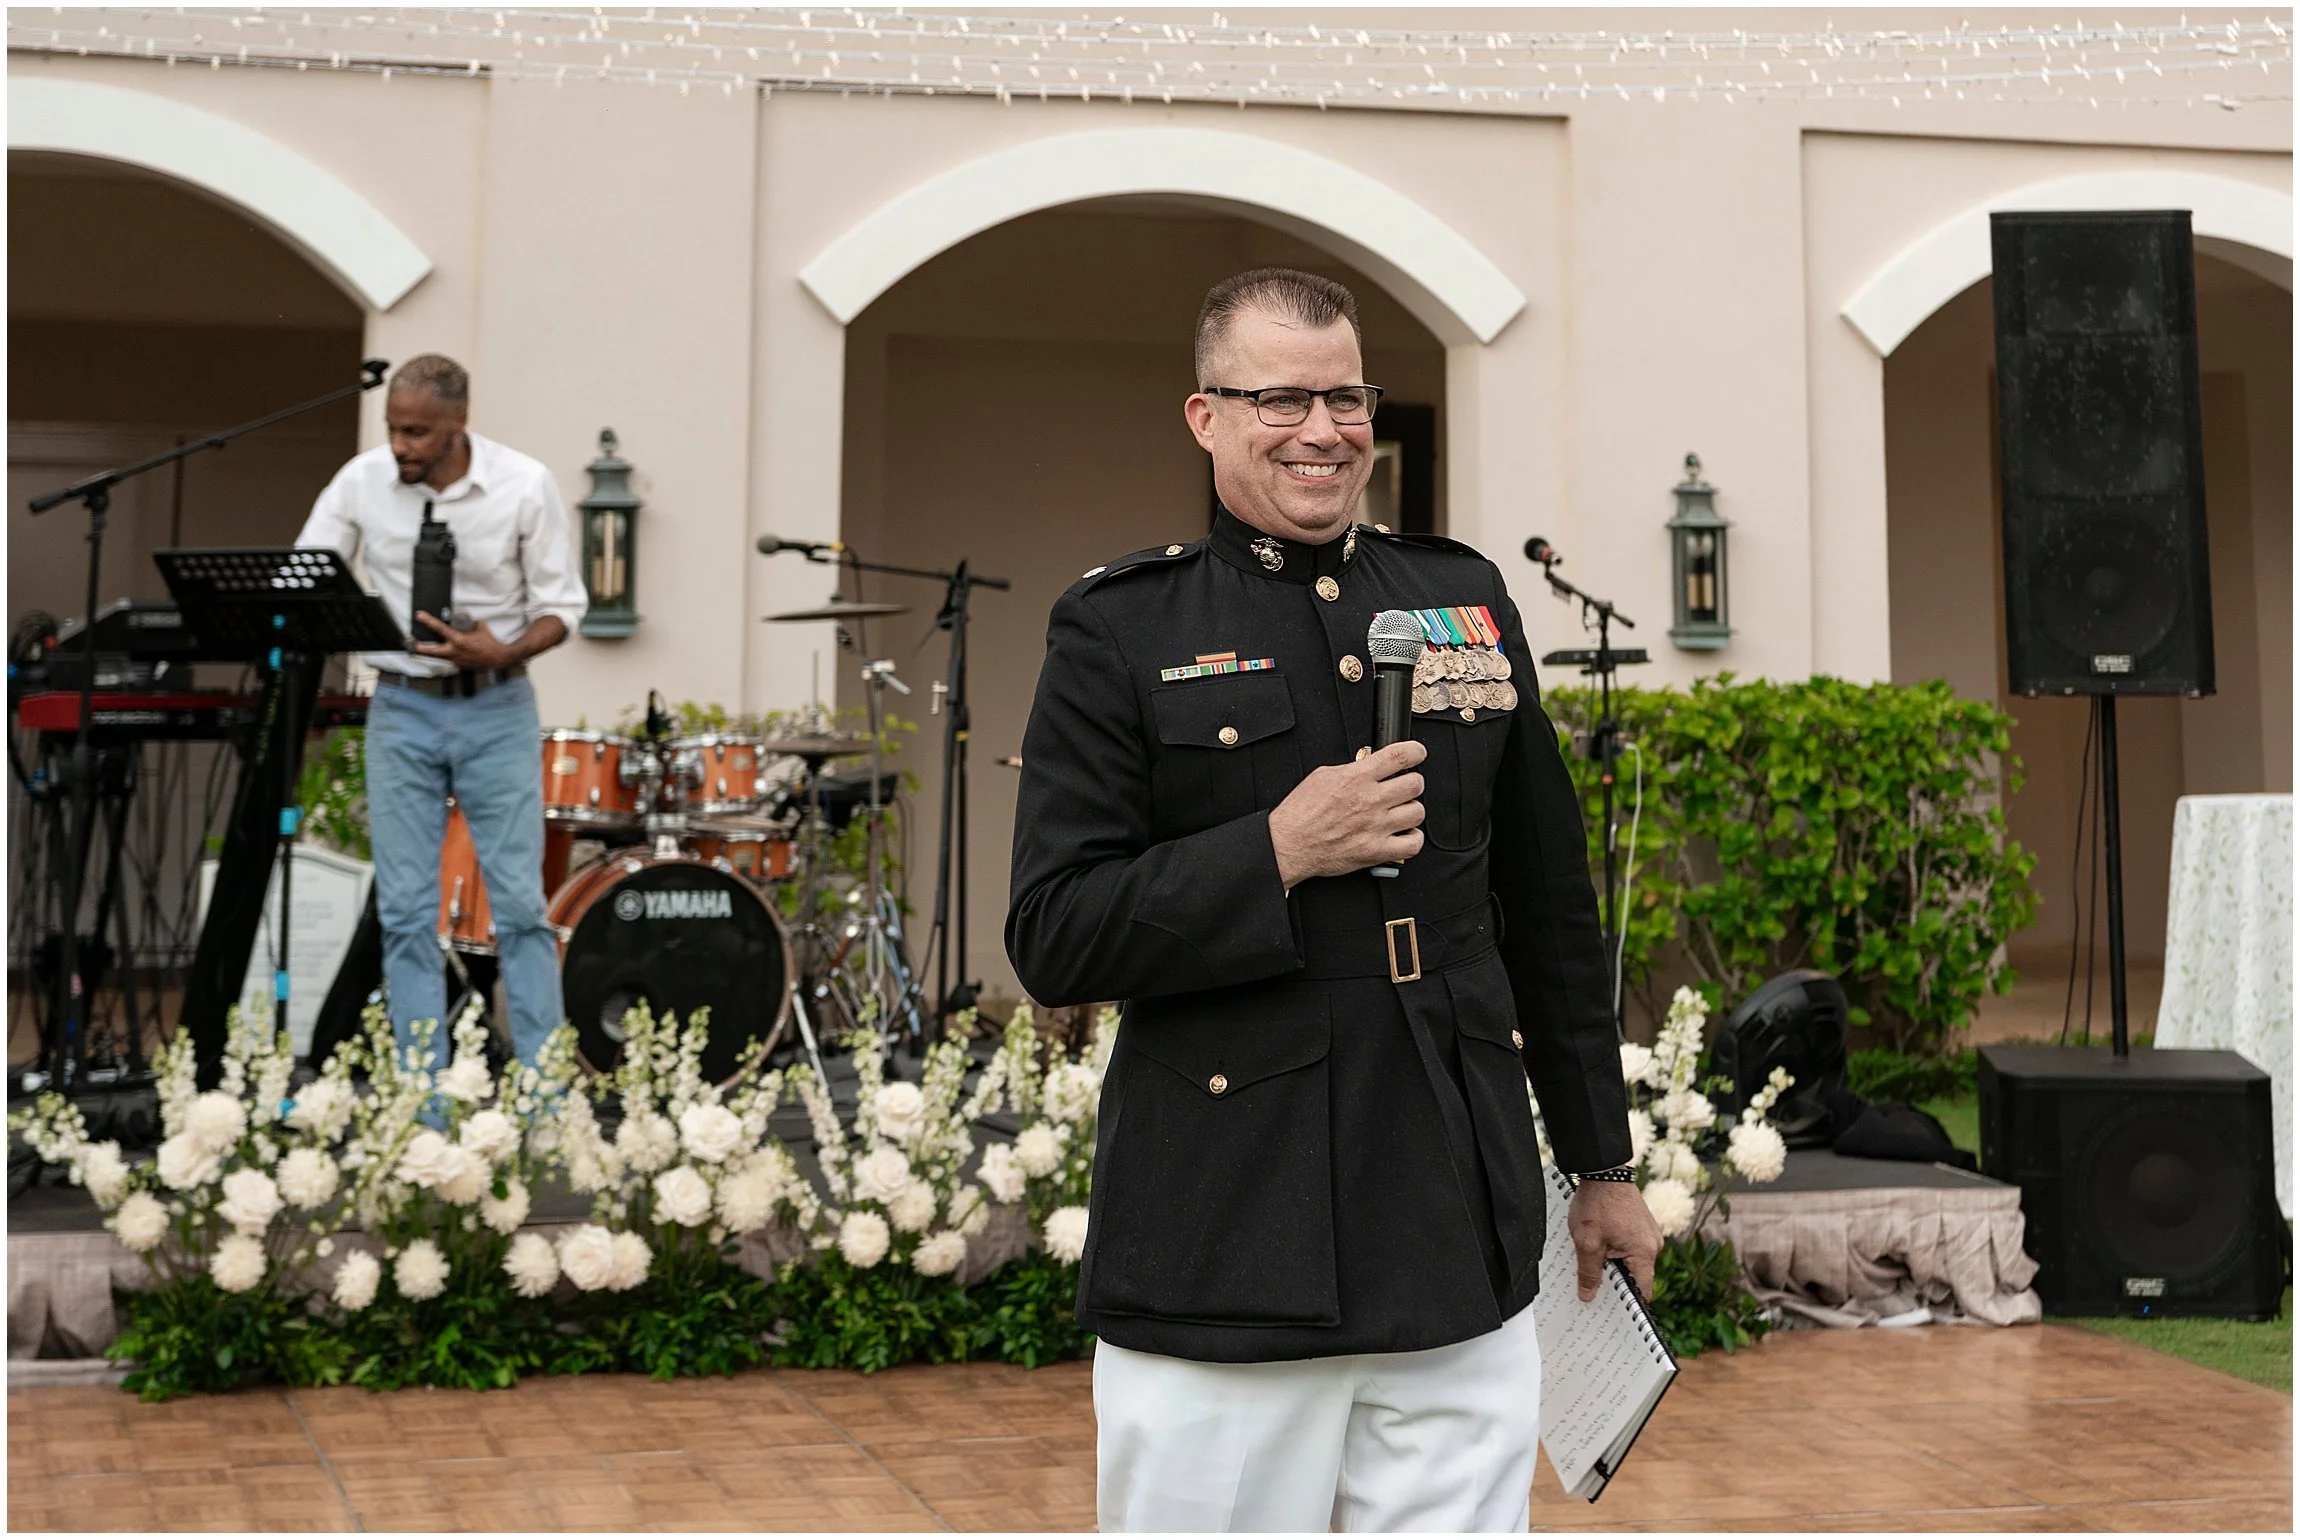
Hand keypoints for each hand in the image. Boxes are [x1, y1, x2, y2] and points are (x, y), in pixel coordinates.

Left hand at [413, 612, 515, 670]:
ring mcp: (455, 659)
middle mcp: (454, 651)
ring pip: (437, 656)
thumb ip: (469, 623)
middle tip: (410, 642)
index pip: (439, 628)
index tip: (419, 615)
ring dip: (429, 651)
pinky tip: (444, 651)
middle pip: (430, 651)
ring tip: (420, 647)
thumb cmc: (490, 642)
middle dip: (418, 647)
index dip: (428, 621)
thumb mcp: (479, 627)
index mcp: (458, 640)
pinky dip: (444, 654)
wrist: (497, 658)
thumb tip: (464, 619)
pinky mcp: (458, 665)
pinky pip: (447, 658)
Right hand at [1267, 739, 1426, 888]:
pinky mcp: (1376, 850)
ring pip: (1417, 812)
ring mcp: (1375, 827)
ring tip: (1400, 811)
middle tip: (1403, 786)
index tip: (1417, 753)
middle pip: (1415, 783)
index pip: (1399, 756)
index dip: (1416, 751)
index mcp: (1356, 778)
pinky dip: (1412, 838)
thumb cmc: (1300, 813)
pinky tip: (1402, 833)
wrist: (1289, 844)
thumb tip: (1369, 764)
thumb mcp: (1321, 776)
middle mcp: (1369, 801)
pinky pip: (1413, 844)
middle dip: (1412, 782)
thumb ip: (1350, 769)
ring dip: (1411, 810)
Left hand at [1567, 1178, 1662, 1302]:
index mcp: (1644, 1252)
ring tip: (1592, 1266)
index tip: (1611, 1313)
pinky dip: (1615, 1250)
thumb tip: (1589, 1296)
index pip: (1642, 1291)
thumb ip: (1589, 1272)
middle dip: (1615, 1283)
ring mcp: (1648, 1233)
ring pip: (1631, 1261)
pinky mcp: (1641, 1225)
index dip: (1627, 1304)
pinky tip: (1597, 1248)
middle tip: (1593, 1292)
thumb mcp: (1587, 1242)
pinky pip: (1630, 1246)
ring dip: (1613, 1264)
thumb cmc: (1597, 1203)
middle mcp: (1652, 1244)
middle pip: (1636, 1276)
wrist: (1604, 1170)